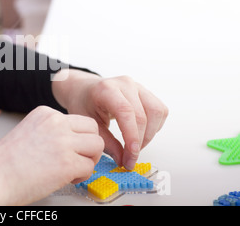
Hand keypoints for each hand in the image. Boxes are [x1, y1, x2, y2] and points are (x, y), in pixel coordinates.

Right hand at [0, 106, 103, 204]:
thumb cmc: (3, 162)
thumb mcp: (28, 132)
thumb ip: (50, 132)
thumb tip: (71, 144)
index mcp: (45, 114)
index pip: (77, 121)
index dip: (77, 138)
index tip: (68, 150)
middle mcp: (56, 123)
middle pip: (93, 129)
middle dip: (89, 146)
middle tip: (77, 159)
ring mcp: (63, 141)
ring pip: (97, 146)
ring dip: (88, 160)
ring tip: (70, 170)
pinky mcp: (67, 162)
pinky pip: (90, 168)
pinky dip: (81, 177)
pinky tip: (64, 178)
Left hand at [52, 70, 167, 169]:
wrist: (84, 90)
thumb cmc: (84, 104)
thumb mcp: (89, 124)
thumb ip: (106, 142)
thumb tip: (123, 160)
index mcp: (106, 89)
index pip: (126, 112)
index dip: (132, 135)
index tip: (131, 155)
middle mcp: (125, 84)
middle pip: (142, 115)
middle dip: (139, 142)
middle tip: (130, 159)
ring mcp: (137, 86)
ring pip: (157, 112)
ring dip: (150, 134)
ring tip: (135, 147)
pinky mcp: (146, 92)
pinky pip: (160, 110)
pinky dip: (155, 127)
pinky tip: (141, 134)